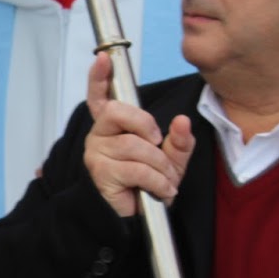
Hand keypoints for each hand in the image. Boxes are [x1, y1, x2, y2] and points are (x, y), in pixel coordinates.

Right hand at [83, 53, 193, 217]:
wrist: (140, 218)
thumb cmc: (150, 183)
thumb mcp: (172, 158)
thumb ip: (179, 140)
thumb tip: (181, 121)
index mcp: (113, 126)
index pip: (100, 97)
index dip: (99, 77)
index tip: (103, 59)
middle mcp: (99, 135)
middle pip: (117, 112)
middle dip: (145, 125)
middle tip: (157, 142)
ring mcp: (96, 153)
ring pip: (134, 145)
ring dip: (159, 165)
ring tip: (165, 179)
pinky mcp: (101, 173)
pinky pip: (135, 168)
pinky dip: (156, 181)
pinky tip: (160, 190)